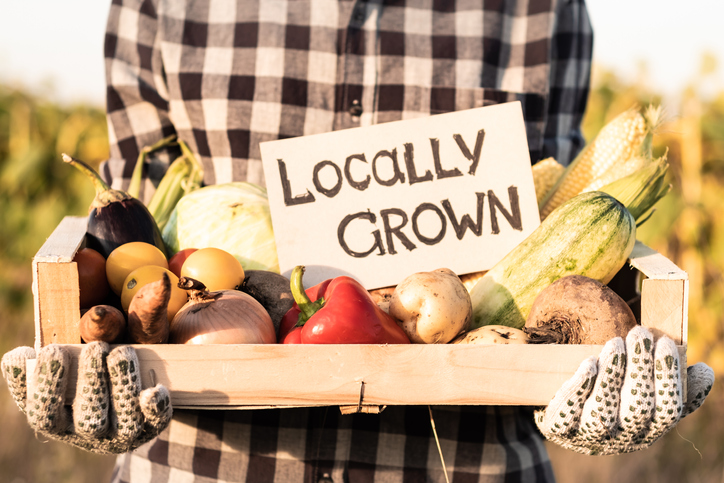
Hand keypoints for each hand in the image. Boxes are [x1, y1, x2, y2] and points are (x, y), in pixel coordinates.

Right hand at [2, 342, 171, 453]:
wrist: (126, 400)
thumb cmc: (84, 377)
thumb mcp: (64, 372)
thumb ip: (47, 364)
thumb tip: (24, 353)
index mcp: (59, 422)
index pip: (44, 414)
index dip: (45, 386)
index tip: (51, 350)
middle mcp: (89, 433)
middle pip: (88, 417)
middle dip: (90, 381)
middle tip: (94, 348)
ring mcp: (121, 433)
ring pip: (123, 419)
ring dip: (122, 384)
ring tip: (121, 352)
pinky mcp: (151, 427)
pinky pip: (156, 422)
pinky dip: (156, 408)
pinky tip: (154, 390)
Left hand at [535, 326, 713, 454]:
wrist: (565, 416)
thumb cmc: (615, 400)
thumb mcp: (646, 396)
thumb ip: (675, 386)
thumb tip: (704, 372)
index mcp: (648, 429)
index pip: (667, 410)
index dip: (669, 378)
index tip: (666, 343)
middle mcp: (622, 437)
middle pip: (637, 409)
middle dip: (641, 370)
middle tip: (640, 333)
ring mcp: (589, 435)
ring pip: (603, 411)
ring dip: (612, 376)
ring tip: (615, 344)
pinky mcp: (560, 428)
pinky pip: (568, 412)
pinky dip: (579, 388)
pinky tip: (589, 364)